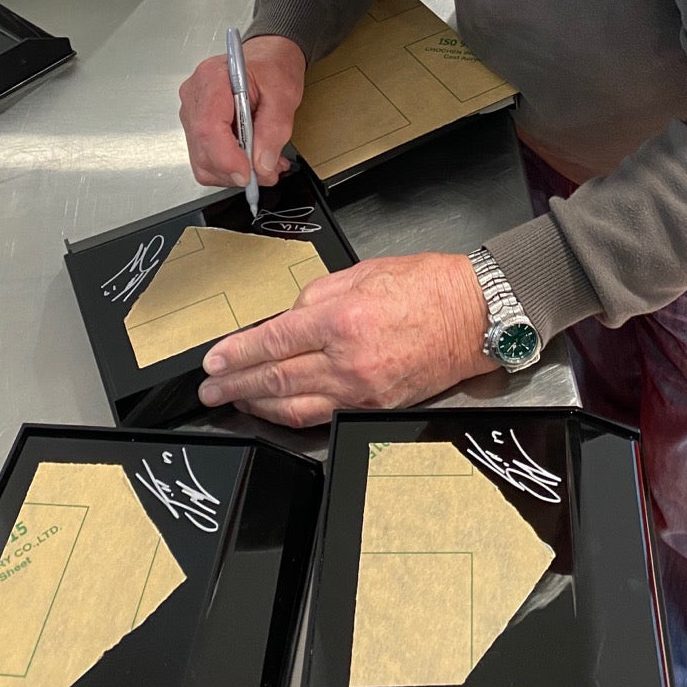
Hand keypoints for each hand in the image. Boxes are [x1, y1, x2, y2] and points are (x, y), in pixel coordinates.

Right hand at [178, 35, 305, 188]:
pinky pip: (206, 158)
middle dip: (235, 170)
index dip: (227, 158)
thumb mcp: (284, 93)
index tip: (248, 174)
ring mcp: (192, 112)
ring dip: (234, 172)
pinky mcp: (196, 127)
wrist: (267, 56)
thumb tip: (261, 164)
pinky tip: (250, 160)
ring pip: (202, 160)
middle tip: (267, 171)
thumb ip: (274, 129)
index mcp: (213, 79)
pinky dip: (229, 167)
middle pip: (203, 149)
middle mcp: (195, 96)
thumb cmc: (272, 66)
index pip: (208, 128)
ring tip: (264, 164)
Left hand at [198, 252, 497, 426]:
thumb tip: (289, 318)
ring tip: (233, 400)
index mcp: (342, 318)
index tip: (215, 359)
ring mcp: (363, 388)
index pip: (275, 340)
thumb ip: (318, 296)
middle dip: (237, 384)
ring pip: (296, 405)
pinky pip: (325, 414)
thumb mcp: (363, 272)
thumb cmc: (428, 286)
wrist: (476, 315)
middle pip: (277, 378)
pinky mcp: (376, 405)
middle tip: (210, 388)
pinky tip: (277, 410)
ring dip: (258, 405)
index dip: (239, 353)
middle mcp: (349, 359)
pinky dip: (294, 414)